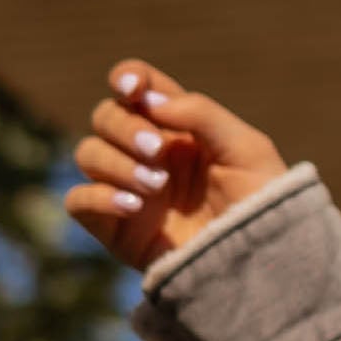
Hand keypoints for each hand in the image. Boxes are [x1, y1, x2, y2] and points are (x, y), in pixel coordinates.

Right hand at [65, 59, 287, 277]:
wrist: (261, 263)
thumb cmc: (262, 202)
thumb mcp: (246, 148)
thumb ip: (201, 113)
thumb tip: (151, 101)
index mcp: (177, 126)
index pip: (135, 87)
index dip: (126, 78)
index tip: (133, 89)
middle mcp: (147, 153)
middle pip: (105, 117)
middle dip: (126, 128)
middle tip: (158, 152)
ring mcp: (128, 188)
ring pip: (88, 154)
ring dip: (117, 164)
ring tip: (157, 187)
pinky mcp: (115, 226)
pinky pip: (78, 200)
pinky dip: (98, 196)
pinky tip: (134, 206)